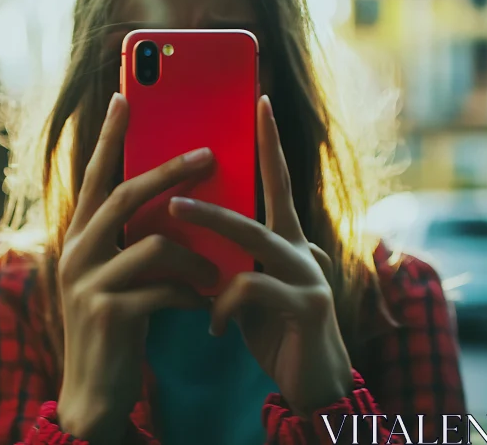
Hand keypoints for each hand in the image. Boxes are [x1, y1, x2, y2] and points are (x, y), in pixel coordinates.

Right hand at [56, 93, 217, 442]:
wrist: (96, 391)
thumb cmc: (118, 326)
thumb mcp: (122, 277)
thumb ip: (138, 241)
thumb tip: (185, 205)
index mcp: (80, 238)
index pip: (95, 177)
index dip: (110, 138)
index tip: (125, 98)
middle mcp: (77, 252)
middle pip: (126, 196)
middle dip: (170, 172)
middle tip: (209, 154)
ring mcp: (88, 282)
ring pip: (154, 244)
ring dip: (196, 256)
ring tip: (218, 274)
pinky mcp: (108, 312)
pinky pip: (165, 288)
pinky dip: (193, 293)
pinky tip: (204, 304)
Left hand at [169, 95, 353, 416]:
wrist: (313, 383)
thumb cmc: (275, 331)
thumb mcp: (250, 291)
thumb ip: (232, 260)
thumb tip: (192, 233)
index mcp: (287, 242)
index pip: (278, 183)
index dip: (270, 143)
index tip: (259, 102)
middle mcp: (303, 250)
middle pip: (263, 204)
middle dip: (219, 189)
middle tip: (177, 184)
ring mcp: (309, 275)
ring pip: (254, 240)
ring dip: (210, 230)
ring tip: (173, 224)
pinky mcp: (307, 306)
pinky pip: (252, 290)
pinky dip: (223, 305)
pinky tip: (213, 326)